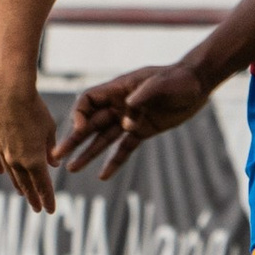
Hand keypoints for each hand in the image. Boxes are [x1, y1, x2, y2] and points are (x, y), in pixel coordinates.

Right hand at [0, 77, 58, 210]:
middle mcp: (16, 160)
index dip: (47, 199)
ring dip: (18, 185)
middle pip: (26, 184)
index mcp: (34, 160)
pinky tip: (0, 173)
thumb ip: (51, 149)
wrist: (9, 92)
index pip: (42, 186)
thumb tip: (53, 164)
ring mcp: (2, 151)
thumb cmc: (35, 109)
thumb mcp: (49, 129)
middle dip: (34, 197)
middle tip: (38, 209)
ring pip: (10, 174)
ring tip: (22, 194)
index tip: (50, 210)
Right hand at [56, 62, 210, 176]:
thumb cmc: (179, 79)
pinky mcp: (142, 131)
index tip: (80, 130)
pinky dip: (114, 162)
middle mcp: (119, 105)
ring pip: (103, 139)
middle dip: (73, 140)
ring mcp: (129, 119)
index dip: (79, 115)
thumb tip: (128, 111)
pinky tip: (102, 175)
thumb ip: (143, 95)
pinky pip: (124, 148)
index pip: (87, 101)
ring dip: (87, 153)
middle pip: (90, 124)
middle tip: (57, 156)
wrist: (197, 84)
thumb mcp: (162, 83)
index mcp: (118, 89)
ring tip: (72, 169)